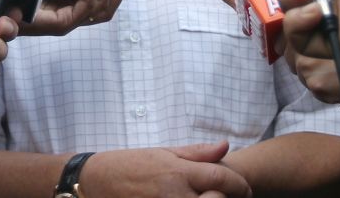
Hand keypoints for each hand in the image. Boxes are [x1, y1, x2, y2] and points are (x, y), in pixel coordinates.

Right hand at [79, 143, 250, 197]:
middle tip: (234, 197)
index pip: (221, 179)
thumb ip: (196, 153)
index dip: (240, 185)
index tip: (245, 189)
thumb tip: (225, 146)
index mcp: (178, 171)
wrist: (94, 181)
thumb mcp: (163, 152)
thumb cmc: (128, 164)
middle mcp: (174, 193)